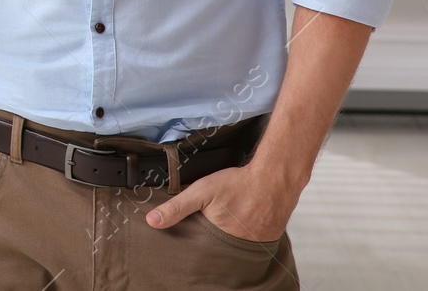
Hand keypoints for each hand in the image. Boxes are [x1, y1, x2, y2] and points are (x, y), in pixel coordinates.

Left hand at [145, 163, 300, 243]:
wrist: (275, 177)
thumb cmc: (238, 184)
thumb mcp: (201, 192)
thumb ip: (176, 207)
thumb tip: (152, 221)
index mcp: (220, 240)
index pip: (204, 250)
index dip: (199, 243)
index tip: (195, 237)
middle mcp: (240, 247)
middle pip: (221, 247)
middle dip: (216, 238)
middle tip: (216, 223)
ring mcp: (257, 243)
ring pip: (239, 243)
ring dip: (234, 234)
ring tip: (232, 219)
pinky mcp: (271, 237)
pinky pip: (255, 238)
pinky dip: (249, 231)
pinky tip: (247, 218)